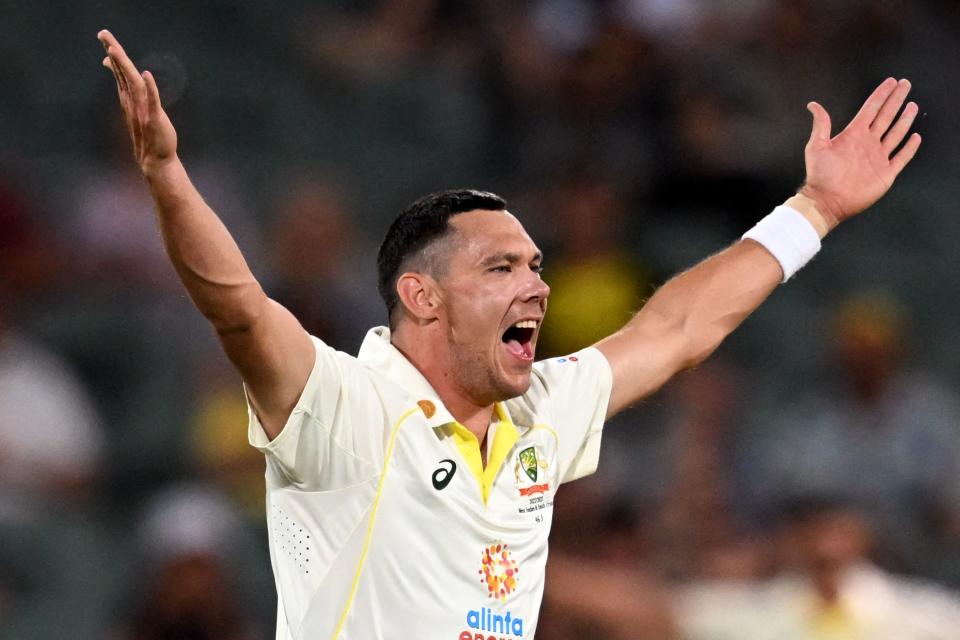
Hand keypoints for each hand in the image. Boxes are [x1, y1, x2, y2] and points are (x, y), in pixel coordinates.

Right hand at [98, 30, 177, 173]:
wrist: (155, 160)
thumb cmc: (148, 136)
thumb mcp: (139, 114)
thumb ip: (134, 101)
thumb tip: (127, 87)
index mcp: (129, 100)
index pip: (121, 74)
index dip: (114, 57)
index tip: (105, 41)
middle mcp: (132, 103)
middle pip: (123, 74)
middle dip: (114, 54)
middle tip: (103, 34)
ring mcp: (142, 110)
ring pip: (132, 84)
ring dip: (124, 67)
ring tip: (114, 50)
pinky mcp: (155, 119)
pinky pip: (152, 101)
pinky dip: (150, 88)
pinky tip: (147, 75)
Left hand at [799, 77, 920, 230]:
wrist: (826, 201)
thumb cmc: (820, 175)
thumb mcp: (817, 146)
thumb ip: (821, 124)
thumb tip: (813, 105)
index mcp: (853, 135)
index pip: (871, 109)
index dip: (881, 95)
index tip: (891, 82)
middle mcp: (867, 143)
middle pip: (886, 116)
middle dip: (896, 100)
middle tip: (905, 85)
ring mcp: (878, 158)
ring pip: (895, 134)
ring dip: (904, 120)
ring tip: (912, 106)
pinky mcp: (885, 173)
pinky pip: (901, 158)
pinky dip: (909, 148)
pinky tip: (915, 137)